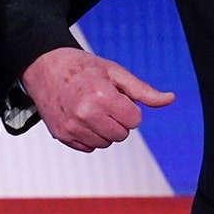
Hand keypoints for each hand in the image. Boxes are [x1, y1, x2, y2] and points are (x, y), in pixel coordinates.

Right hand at [22, 48, 174, 151]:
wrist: (44, 66)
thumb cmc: (81, 67)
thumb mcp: (115, 72)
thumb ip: (143, 91)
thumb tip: (169, 99)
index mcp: (101, 96)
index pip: (134, 120)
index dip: (129, 108)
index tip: (116, 97)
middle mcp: (85, 114)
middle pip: (121, 135)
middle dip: (118, 120)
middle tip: (103, 102)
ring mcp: (72, 127)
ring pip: (106, 143)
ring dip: (104, 130)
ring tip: (91, 109)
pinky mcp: (62, 135)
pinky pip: (89, 147)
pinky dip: (90, 136)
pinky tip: (81, 118)